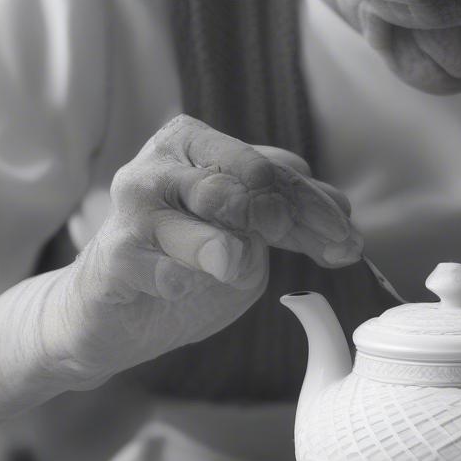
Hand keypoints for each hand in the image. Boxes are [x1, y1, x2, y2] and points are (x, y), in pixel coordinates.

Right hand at [40, 114, 361, 385]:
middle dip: (291, 217)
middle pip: (245, 180)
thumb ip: (286, 216)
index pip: (271, 169)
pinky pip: (160, 263)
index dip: (316, 207)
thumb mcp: (243, 236)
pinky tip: (181, 288)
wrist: (112, 315)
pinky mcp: (114, 257)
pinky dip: (179, 276)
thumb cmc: (182, 263)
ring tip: (236, 266)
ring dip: (235, 239)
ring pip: (206, 204)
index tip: (347, 242)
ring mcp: (134, 209)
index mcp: (194, 145)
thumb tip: (343, 208)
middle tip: (320, 249)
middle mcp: (161, 165)